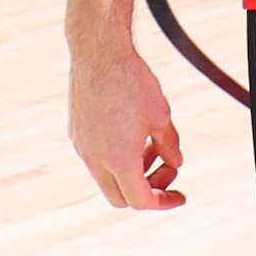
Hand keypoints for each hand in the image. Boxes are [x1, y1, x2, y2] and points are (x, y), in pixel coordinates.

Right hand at [68, 36, 183, 210]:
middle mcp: (95, 159)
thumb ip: (169, 146)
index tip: (179, 195)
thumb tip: (175, 162)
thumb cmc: (132, 82)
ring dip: (131, 172)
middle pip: (120, 198)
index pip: (141, 200)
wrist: (99, 53)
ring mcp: (82, 147)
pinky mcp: (76, 133)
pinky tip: (130, 133)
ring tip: (150, 146)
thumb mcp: (161, 117)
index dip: (164, 202)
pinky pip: (96, 158)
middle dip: (146, 190)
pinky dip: (116, 157)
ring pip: (107, 178)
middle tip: (166, 170)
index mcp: (119, 160)